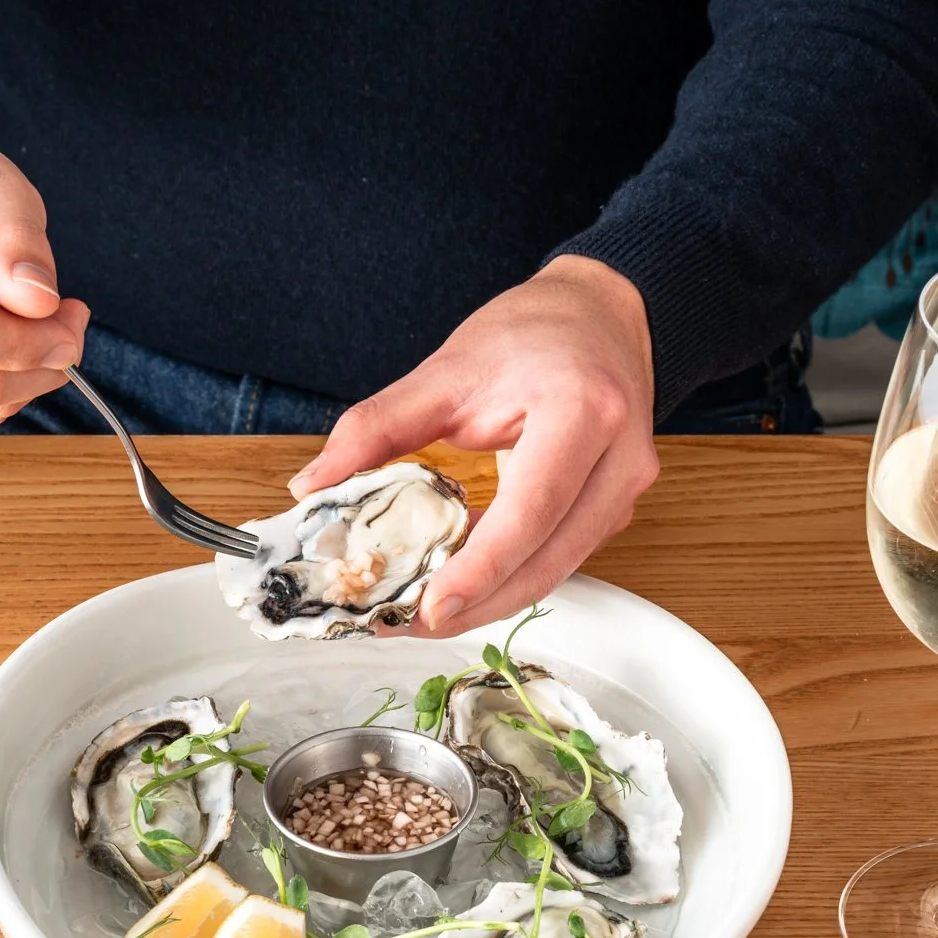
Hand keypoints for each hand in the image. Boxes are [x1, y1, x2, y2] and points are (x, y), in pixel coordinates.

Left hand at [287, 257, 657, 636]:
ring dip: (492, 600)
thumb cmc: (533, 333)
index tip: (429, 606)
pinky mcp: (615, 508)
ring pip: (558, 571)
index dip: (479, 570)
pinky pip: (561, 557)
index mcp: (582, 411)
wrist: (603, 313)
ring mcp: (625, 488)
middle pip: (548, 561)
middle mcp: (618, 458)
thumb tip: (312, 485)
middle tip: (411, 624)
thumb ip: (375, 428)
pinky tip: (464, 581)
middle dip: (478, 604)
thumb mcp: (446, 370)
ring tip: (426, 612)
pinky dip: (511, 576)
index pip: (530, 512)